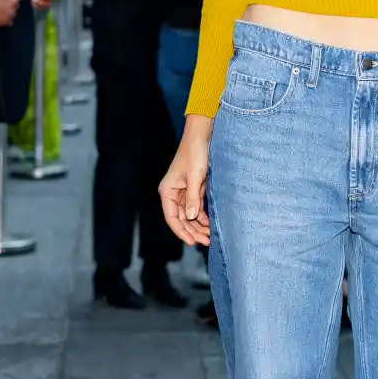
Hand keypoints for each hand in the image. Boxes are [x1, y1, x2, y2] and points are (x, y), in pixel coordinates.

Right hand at [159, 115, 213, 246]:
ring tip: (209, 236)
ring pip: (190, 215)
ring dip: (198, 226)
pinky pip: (196, 208)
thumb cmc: (195, 154)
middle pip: (181, 219)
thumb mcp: (195, 177)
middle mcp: (173, 193)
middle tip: (206, 241)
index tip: (192, 242)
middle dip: (192, 231)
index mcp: (168, 191)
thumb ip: (193, 198)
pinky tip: (210, 225)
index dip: (181, 231)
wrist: (202, 136)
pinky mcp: (194, 189)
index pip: (172, 217)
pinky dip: (202, 217)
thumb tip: (192, 218)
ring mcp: (184, 192)